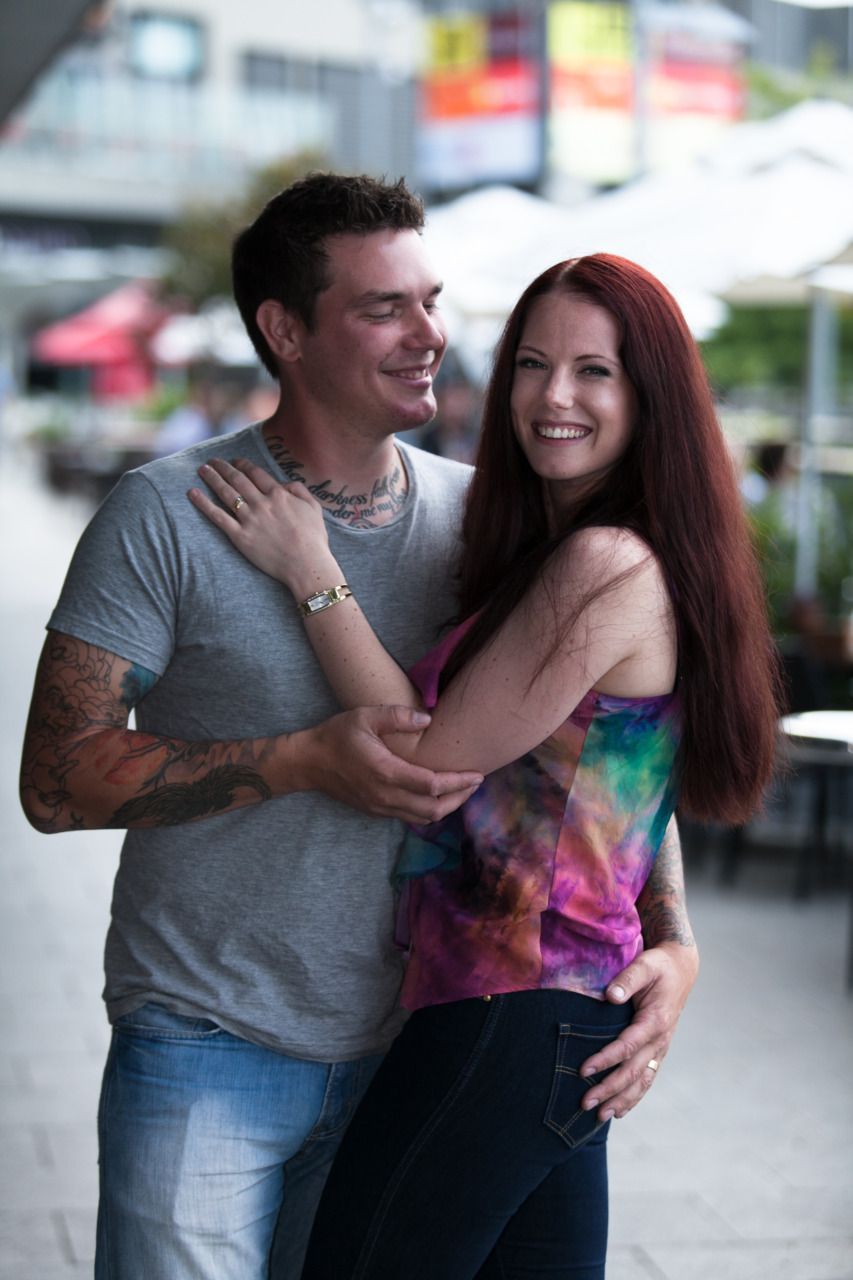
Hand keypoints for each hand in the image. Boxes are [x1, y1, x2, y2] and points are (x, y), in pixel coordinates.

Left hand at [188, 458, 335, 590]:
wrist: (306, 564)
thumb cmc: (314, 539)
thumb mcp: (314, 508)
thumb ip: (300, 490)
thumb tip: (286, 483)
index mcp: (279, 495)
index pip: (256, 474)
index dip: (243, 464)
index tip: (235, 461)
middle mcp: (261, 503)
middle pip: (237, 479)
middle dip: (223, 468)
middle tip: (212, 461)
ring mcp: (249, 519)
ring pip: (226, 493)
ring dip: (212, 478)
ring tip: (202, 470)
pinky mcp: (240, 536)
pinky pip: (218, 517)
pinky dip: (203, 504)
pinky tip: (192, 493)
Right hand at [292, 704, 482, 822]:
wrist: (309, 762)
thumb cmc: (337, 735)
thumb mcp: (365, 716)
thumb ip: (398, 716)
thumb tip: (428, 718)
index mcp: (385, 772)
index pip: (432, 785)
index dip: (458, 782)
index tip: (477, 774)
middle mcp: (385, 795)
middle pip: (433, 809)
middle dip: (459, 798)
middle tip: (475, 782)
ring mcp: (380, 807)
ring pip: (423, 818)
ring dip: (447, 807)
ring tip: (462, 790)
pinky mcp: (376, 811)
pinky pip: (410, 817)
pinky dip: (429, 810)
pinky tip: (437, 795)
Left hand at [578, 940, 698, 1121]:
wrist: (681, 970)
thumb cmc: (658, 966)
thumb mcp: (644, 965)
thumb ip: (628, 979)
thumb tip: (610, 995)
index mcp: (655, 1020)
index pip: (627, 1046)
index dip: (606, 1059)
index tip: (583, 1070)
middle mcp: (660, 1039)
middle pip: (633, 1071)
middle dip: (609, 1089)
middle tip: (585, 1103)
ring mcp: (661, 1048)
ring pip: (642, 1081)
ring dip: (621, 1100)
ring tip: (600, 1117)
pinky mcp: (658, 1050)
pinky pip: (647, 1078)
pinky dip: (634, 1097)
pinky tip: (619, 1111)